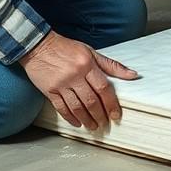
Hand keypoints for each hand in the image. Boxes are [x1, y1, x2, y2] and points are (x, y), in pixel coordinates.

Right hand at [18, 31, 138, 129]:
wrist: (38, 44)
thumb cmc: (66, 48)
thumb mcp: (90, 52)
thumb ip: (111, 65)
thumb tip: (133, 74)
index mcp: (87, 64)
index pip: (103, 88)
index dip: (111, 104)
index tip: (116, 114)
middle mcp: (75, 75)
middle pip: (91, 101)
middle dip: (100, 115)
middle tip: (104, 123)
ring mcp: (61, 84)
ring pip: (77, 107)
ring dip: (86, 120)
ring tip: (92, 126)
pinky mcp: (49, 90)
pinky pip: (61, 108)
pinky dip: (70, 118)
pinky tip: (77, 123)